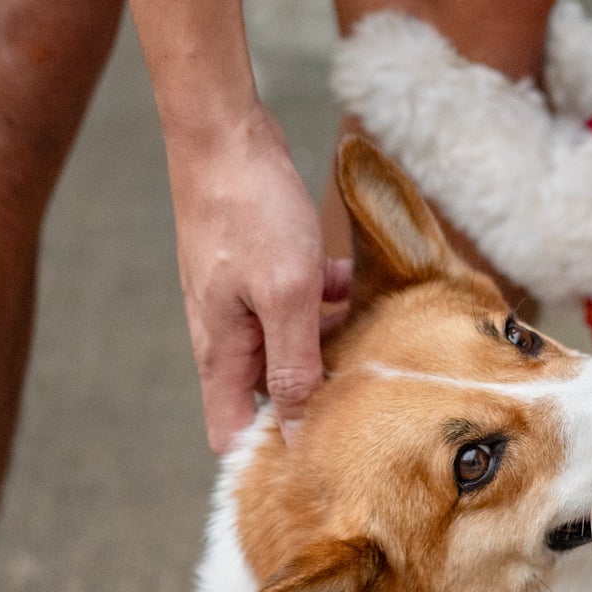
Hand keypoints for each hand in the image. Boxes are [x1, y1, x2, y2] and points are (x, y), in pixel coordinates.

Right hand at [166, 103, 336, 452]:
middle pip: (268, 392)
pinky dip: (321, 300)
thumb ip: (292, 368)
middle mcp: (226, 334)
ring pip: (288, 346)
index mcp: (222, 352)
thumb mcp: (286, 297)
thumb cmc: (251, 212)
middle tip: (364, 396)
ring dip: (325, 345)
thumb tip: (295, 436)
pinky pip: (294, 305)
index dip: (269, 453)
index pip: (230, 432)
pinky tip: (346, 283)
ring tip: (368, 338)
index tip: (322, 458)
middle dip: (313, 397)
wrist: (226, 134)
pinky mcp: (257, 270)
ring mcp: (240, 301)